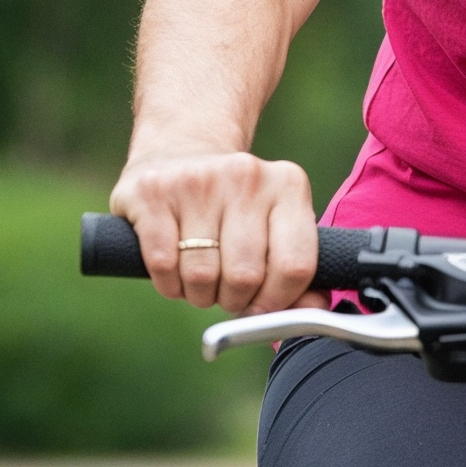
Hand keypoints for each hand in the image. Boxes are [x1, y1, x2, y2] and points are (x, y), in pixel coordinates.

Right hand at [110, 151, 320, 314]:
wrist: (180, 155)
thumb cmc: (236, 206)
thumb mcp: (276, 225)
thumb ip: (298, 272)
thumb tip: (313, 311)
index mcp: (288, 185)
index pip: (295, 266)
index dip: (277, 301)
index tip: (263, 307)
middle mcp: (247, 176)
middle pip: (245, 277)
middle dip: (234, 299)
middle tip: (227, 289)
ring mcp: (198, 180)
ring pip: (201, 276)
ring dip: (199, 294)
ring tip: (201, 276)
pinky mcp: (152, 192)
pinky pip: (163, 265)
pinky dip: (168, 283)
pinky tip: (174, 268)